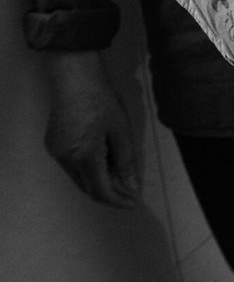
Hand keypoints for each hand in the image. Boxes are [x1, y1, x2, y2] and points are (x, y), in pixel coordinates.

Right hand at [44, 49, 141, 207]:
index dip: (118, 200)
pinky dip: (87, 169)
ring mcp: (56, 153)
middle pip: (87, 188)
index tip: (133, 203)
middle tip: (129, 190)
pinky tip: (102, 159)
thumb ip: (126, 161)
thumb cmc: (101, 100)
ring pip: (78, 178)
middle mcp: (65, 160)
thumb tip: (131, 186)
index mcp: (84, 157)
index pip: (101, 191)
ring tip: (119, 173)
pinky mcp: (53, 145)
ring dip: (98, 180)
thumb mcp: (121, 130)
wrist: (74, 78)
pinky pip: (71, 166)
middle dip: (109, 193)